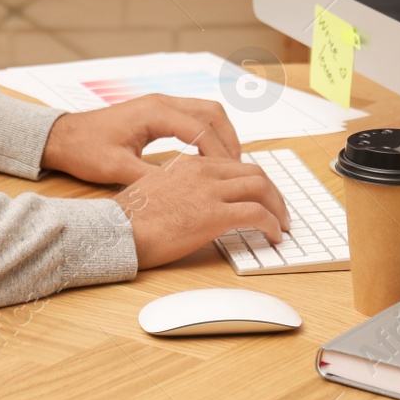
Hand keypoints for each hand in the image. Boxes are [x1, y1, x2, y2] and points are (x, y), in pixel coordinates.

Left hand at [39, 94, 241, 184]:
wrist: (63, 136)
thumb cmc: (85, 149)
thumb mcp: (116, 169)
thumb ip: (150, 178)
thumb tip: (181, 191)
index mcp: (153, 112)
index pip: (200, 129)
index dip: (219, 153)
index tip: (232, 175)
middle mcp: (161, 102)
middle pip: (212, 112)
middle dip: (229, 139)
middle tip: (239, 169)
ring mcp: (160, 104)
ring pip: (206, 112)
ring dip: (221, 134)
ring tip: (230, 164)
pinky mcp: (157, 111)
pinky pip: (193, 116)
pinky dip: (208, 133)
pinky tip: (209, 157)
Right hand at [116, 155, 289, 269]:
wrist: (117, 230)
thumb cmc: (128, 219)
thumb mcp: (154, 189)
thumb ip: (178, 188)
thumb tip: (193, 203)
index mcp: (187, 163)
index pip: (232, 165)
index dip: (253, 182)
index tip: (260, 197)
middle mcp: (201, 171)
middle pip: (253, 172)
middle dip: (272, 192)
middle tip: (279, 211)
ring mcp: (209, 191)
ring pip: (261, 188)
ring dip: (277, 207)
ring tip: (281, 225)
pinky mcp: (214, 214)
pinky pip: (257, 213)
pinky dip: (271, 224)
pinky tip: (273, 236)